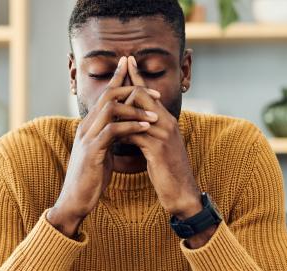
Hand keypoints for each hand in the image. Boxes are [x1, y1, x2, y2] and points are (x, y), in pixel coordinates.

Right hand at [47, 56, 160, 237]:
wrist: (75, 200)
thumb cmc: (90, 179)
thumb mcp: (101, 153)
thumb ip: (108, 138)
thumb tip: (121, 129)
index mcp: (89, 126)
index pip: (104, 95)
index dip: (118, 79)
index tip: (133, 68)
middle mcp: (86, 127)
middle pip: (107, 95)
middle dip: (131, 88)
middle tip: (154, 91)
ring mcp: (87, 138)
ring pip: (110, 109)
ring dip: (135, 109)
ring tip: (154, 114)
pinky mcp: (92, 151)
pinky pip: (112, 131)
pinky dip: (131, 126)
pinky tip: (145, 127)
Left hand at [121, 56, 202, 219]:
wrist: (182, 193)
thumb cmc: (167, 171)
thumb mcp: (156, 148)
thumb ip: (146, 133)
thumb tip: (129, 125)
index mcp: (166, 121)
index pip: (150, 92)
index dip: (137, 76)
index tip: (127, 61)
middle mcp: (167, 123)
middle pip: (143, 94)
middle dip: (126, 85)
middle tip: (114, 75)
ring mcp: (164, 135)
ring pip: (137, 111)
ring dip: (119, 109)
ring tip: (104, 105)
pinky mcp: (158, 149)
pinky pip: (135, 134)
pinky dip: (121, 132)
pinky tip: (110, 134)